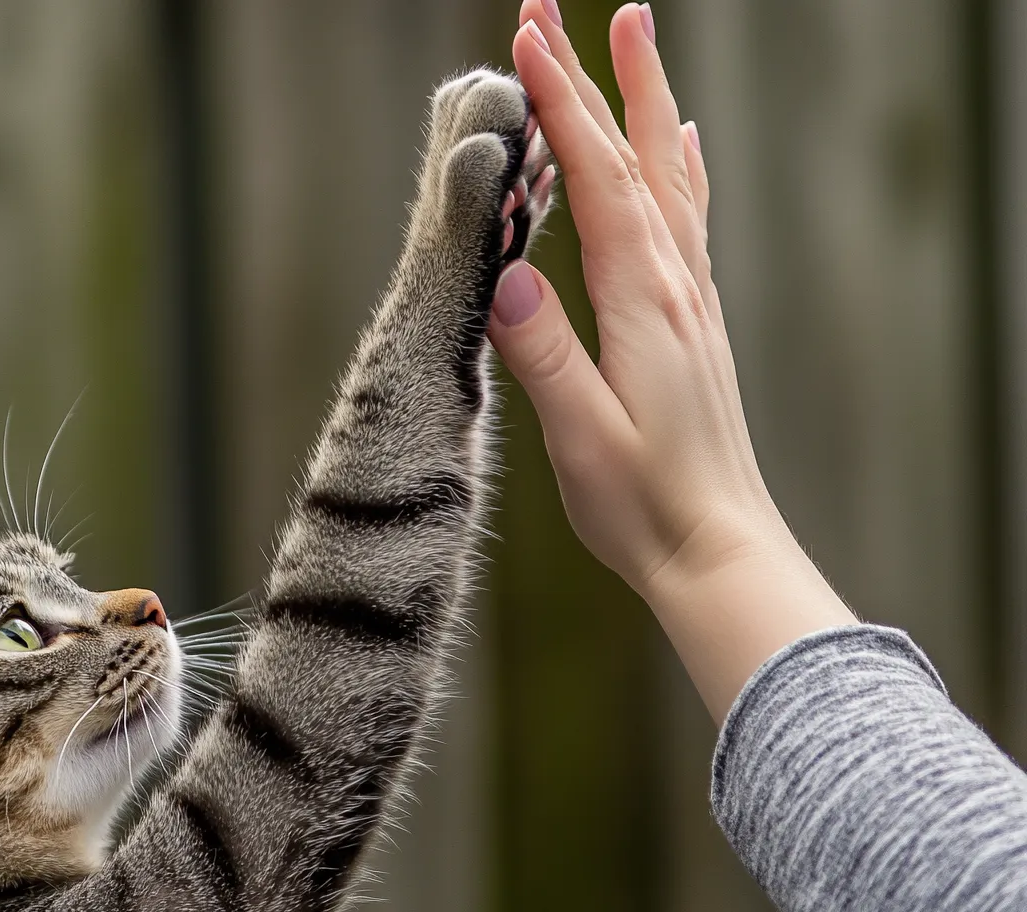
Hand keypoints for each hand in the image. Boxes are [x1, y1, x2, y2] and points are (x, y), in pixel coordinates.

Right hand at [490, 2, 856, 721]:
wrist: (717, 548)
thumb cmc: (645, 504)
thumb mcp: (582, 436)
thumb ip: (546, 355)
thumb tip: (505, 277)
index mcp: (644, 305)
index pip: (598, 183)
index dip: (561, 110)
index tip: (526, 41)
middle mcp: (676, 287)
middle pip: (634, 158)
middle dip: (593, 77)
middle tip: (557, 6)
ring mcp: (690, 300)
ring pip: (666, 176)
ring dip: (642, 100)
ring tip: (631, 33)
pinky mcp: (691, 322)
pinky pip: (687, 219)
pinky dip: (678, 165)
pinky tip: (681, 143)